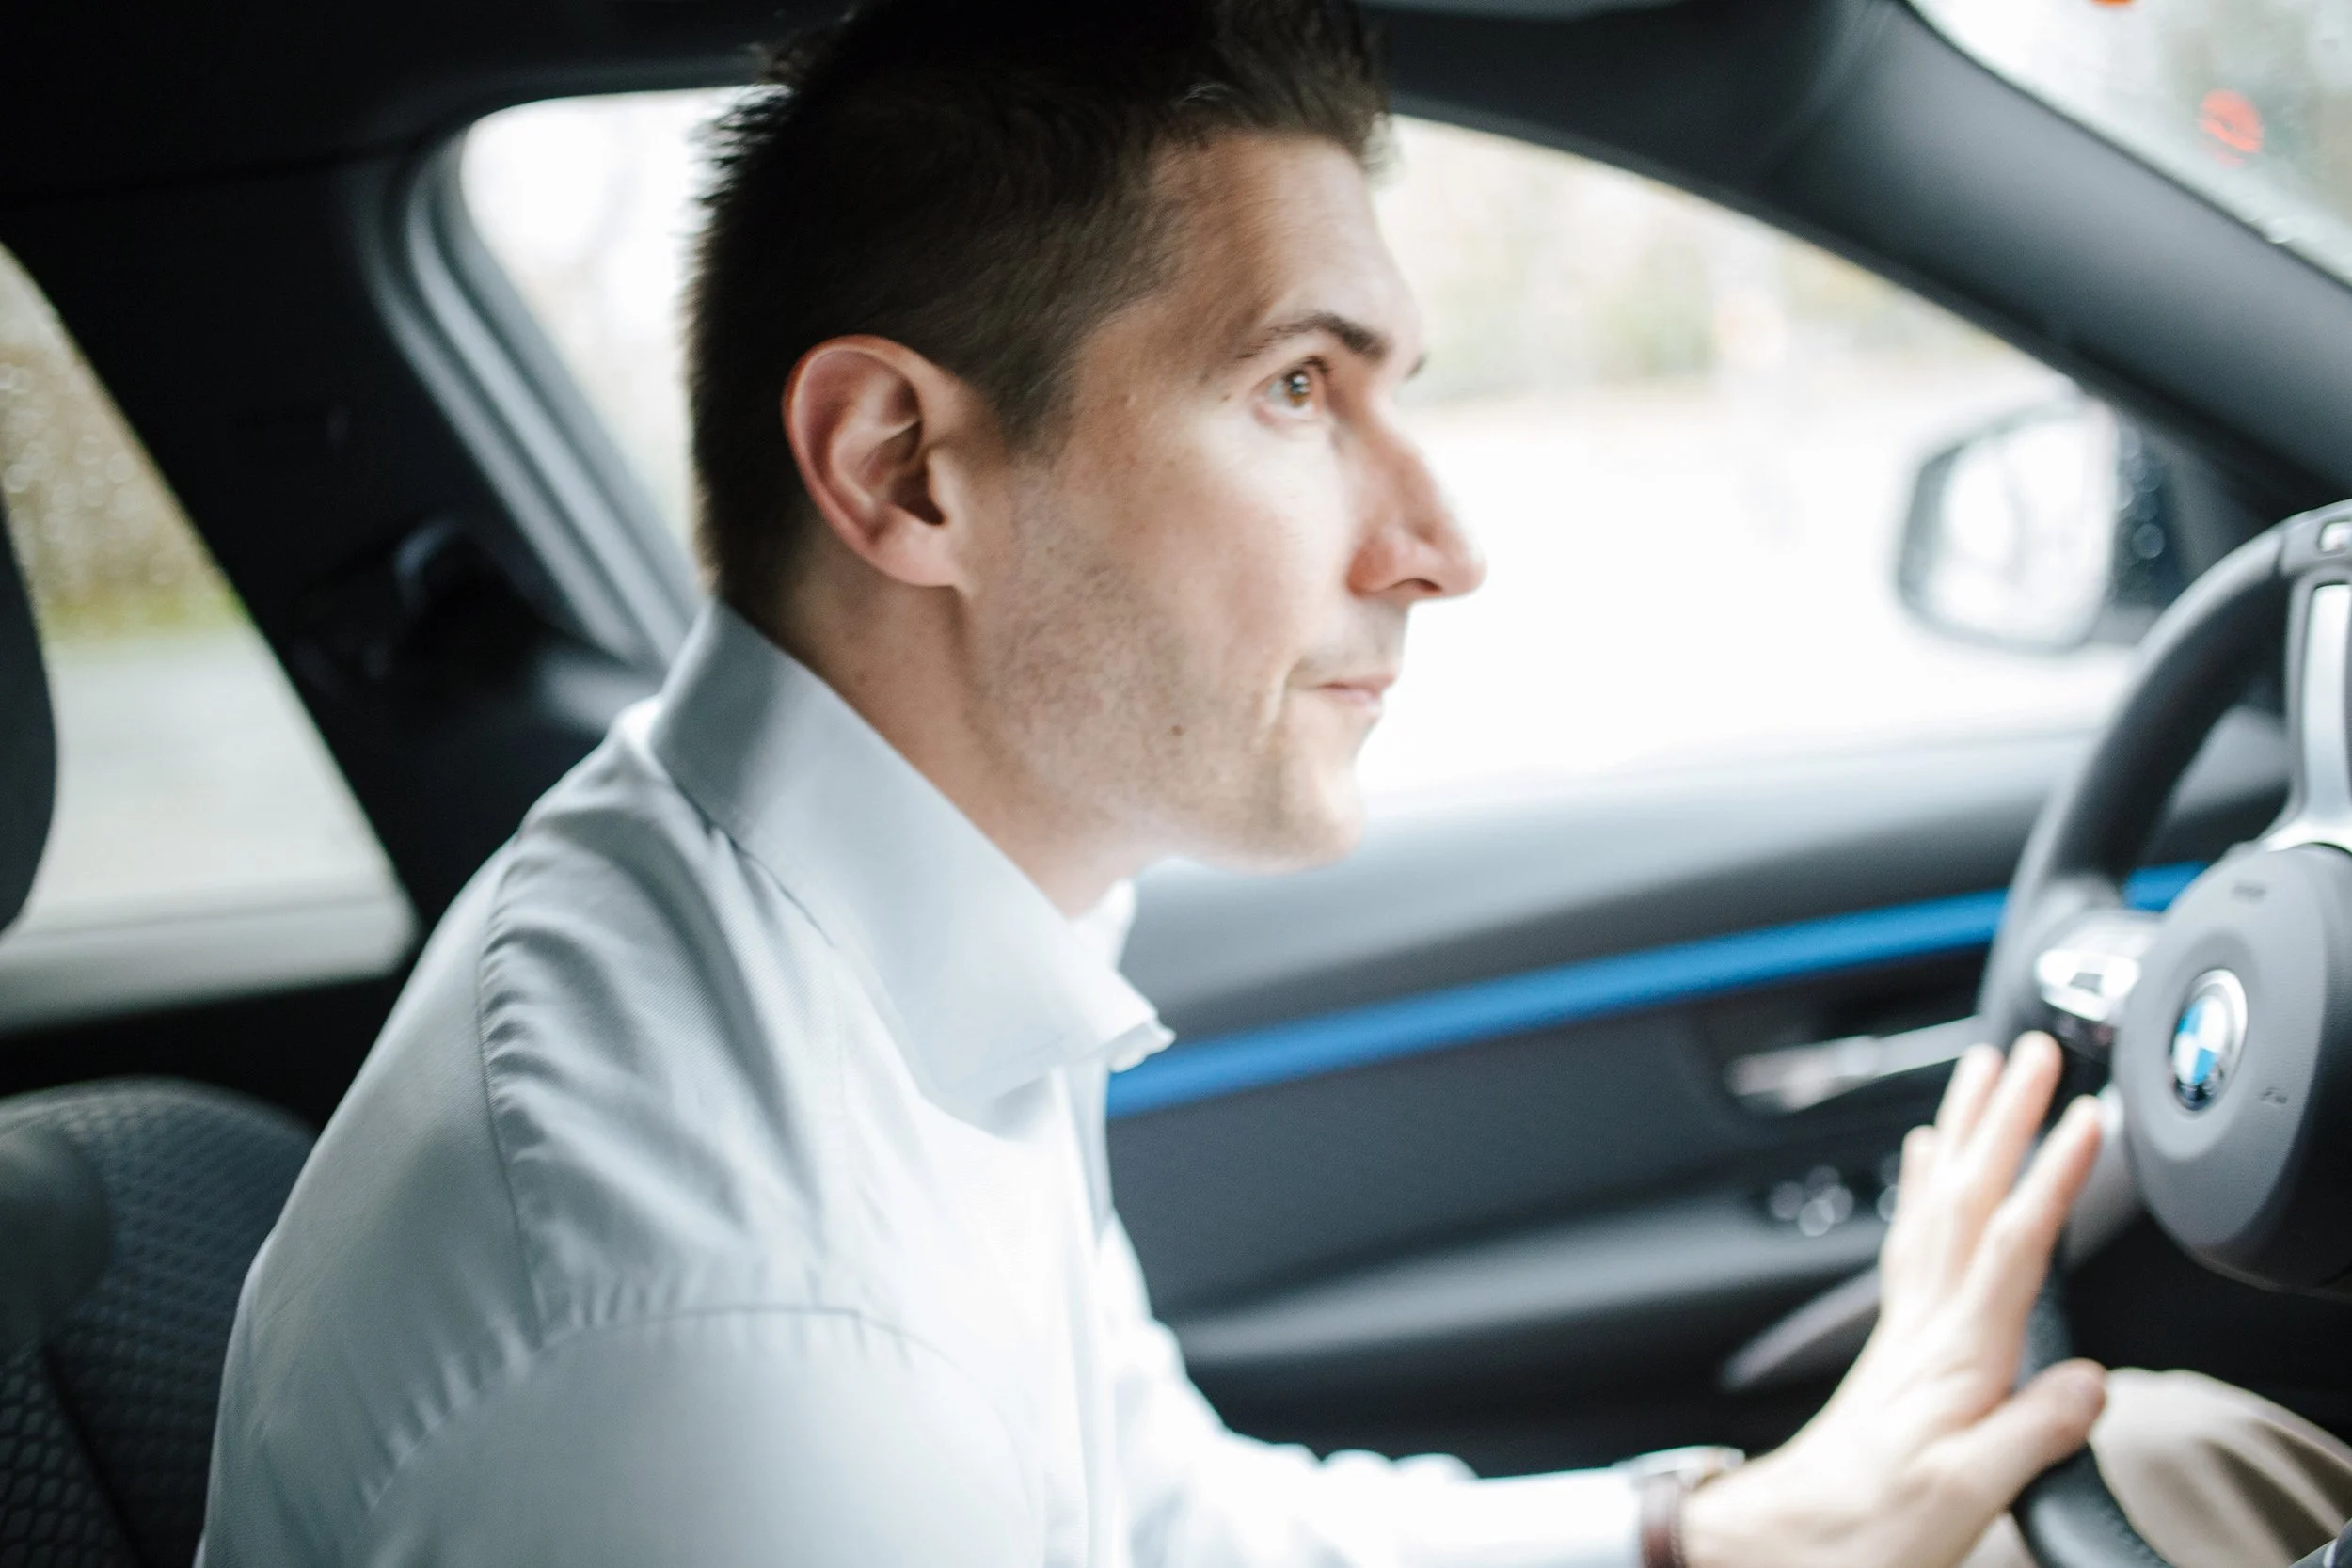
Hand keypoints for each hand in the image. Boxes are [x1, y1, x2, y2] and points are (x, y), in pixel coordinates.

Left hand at [1681, 1031, 2107, 1567]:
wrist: (1799, 1539)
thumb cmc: (1875, 1522)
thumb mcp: (1968, 1493)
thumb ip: (2030, 1431)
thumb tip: (2089, 1380)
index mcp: (1956, 1352)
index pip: (2012, 1241)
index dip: (2052, 1176)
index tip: (2086, 1116)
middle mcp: (1927, 1320)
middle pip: (1969, 1195)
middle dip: (2004, 1117)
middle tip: (2030, 1050)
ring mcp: (1908, 1322)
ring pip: (1937, 1200)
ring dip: (1963, 1129)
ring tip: (1980, 1071)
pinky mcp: (1897, 1336)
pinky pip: (1911, 1234)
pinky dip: (1922, 1184)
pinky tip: (1922, 1154)